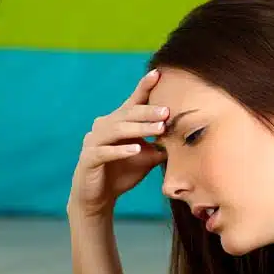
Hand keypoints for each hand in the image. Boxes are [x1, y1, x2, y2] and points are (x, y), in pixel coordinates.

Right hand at [69, 70, 168, 216]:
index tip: (158, 74)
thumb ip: (159, 145)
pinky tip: (136, 149)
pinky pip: (104, 151)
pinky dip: (120, 150)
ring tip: (158, 129)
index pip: (132, 102)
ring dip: (138, 129)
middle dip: (147, 111)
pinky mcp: (88, 159)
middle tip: (167, 111)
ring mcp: (93, 142)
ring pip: (116, 130)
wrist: (98, 198)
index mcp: (116, 123)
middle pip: (126, 114)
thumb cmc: (121, 174)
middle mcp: (103, 127)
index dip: (143, 87)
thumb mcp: (146, 157)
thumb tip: (184, 137)